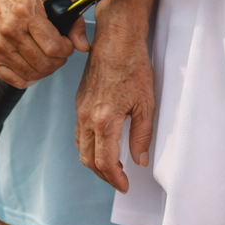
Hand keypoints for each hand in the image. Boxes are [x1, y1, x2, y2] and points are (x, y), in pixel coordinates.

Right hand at [0, 0, 75, 88]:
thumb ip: (74, 22)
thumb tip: (83, 47)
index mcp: (27, 13)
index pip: (54, 47)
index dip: (67, 50)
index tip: (67, 45)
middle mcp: (10, 30)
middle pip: (43, 63)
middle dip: (58, 61)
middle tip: (59, 53)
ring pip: (30, 74)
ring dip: (45, 70)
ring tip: (47, 58)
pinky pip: (14, 79)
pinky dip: (28, 78)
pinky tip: (33, 66)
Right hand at [76, 0, 155, 191]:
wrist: (116, 39)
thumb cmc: (133, 66)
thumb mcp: (146, 103)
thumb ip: (142, 135)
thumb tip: (140, 160)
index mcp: (104, 120)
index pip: (105, 162)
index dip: (115, 178)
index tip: (125, 185)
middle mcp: (87, 117)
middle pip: (89, 160)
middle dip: (104, 175)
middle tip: (119, 181)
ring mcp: (80, 109)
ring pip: (81, 148)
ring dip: (94, 163)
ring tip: (112, 168)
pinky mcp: (79, 101)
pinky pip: (78, 133)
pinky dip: (87, 147)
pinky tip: (100, 146)